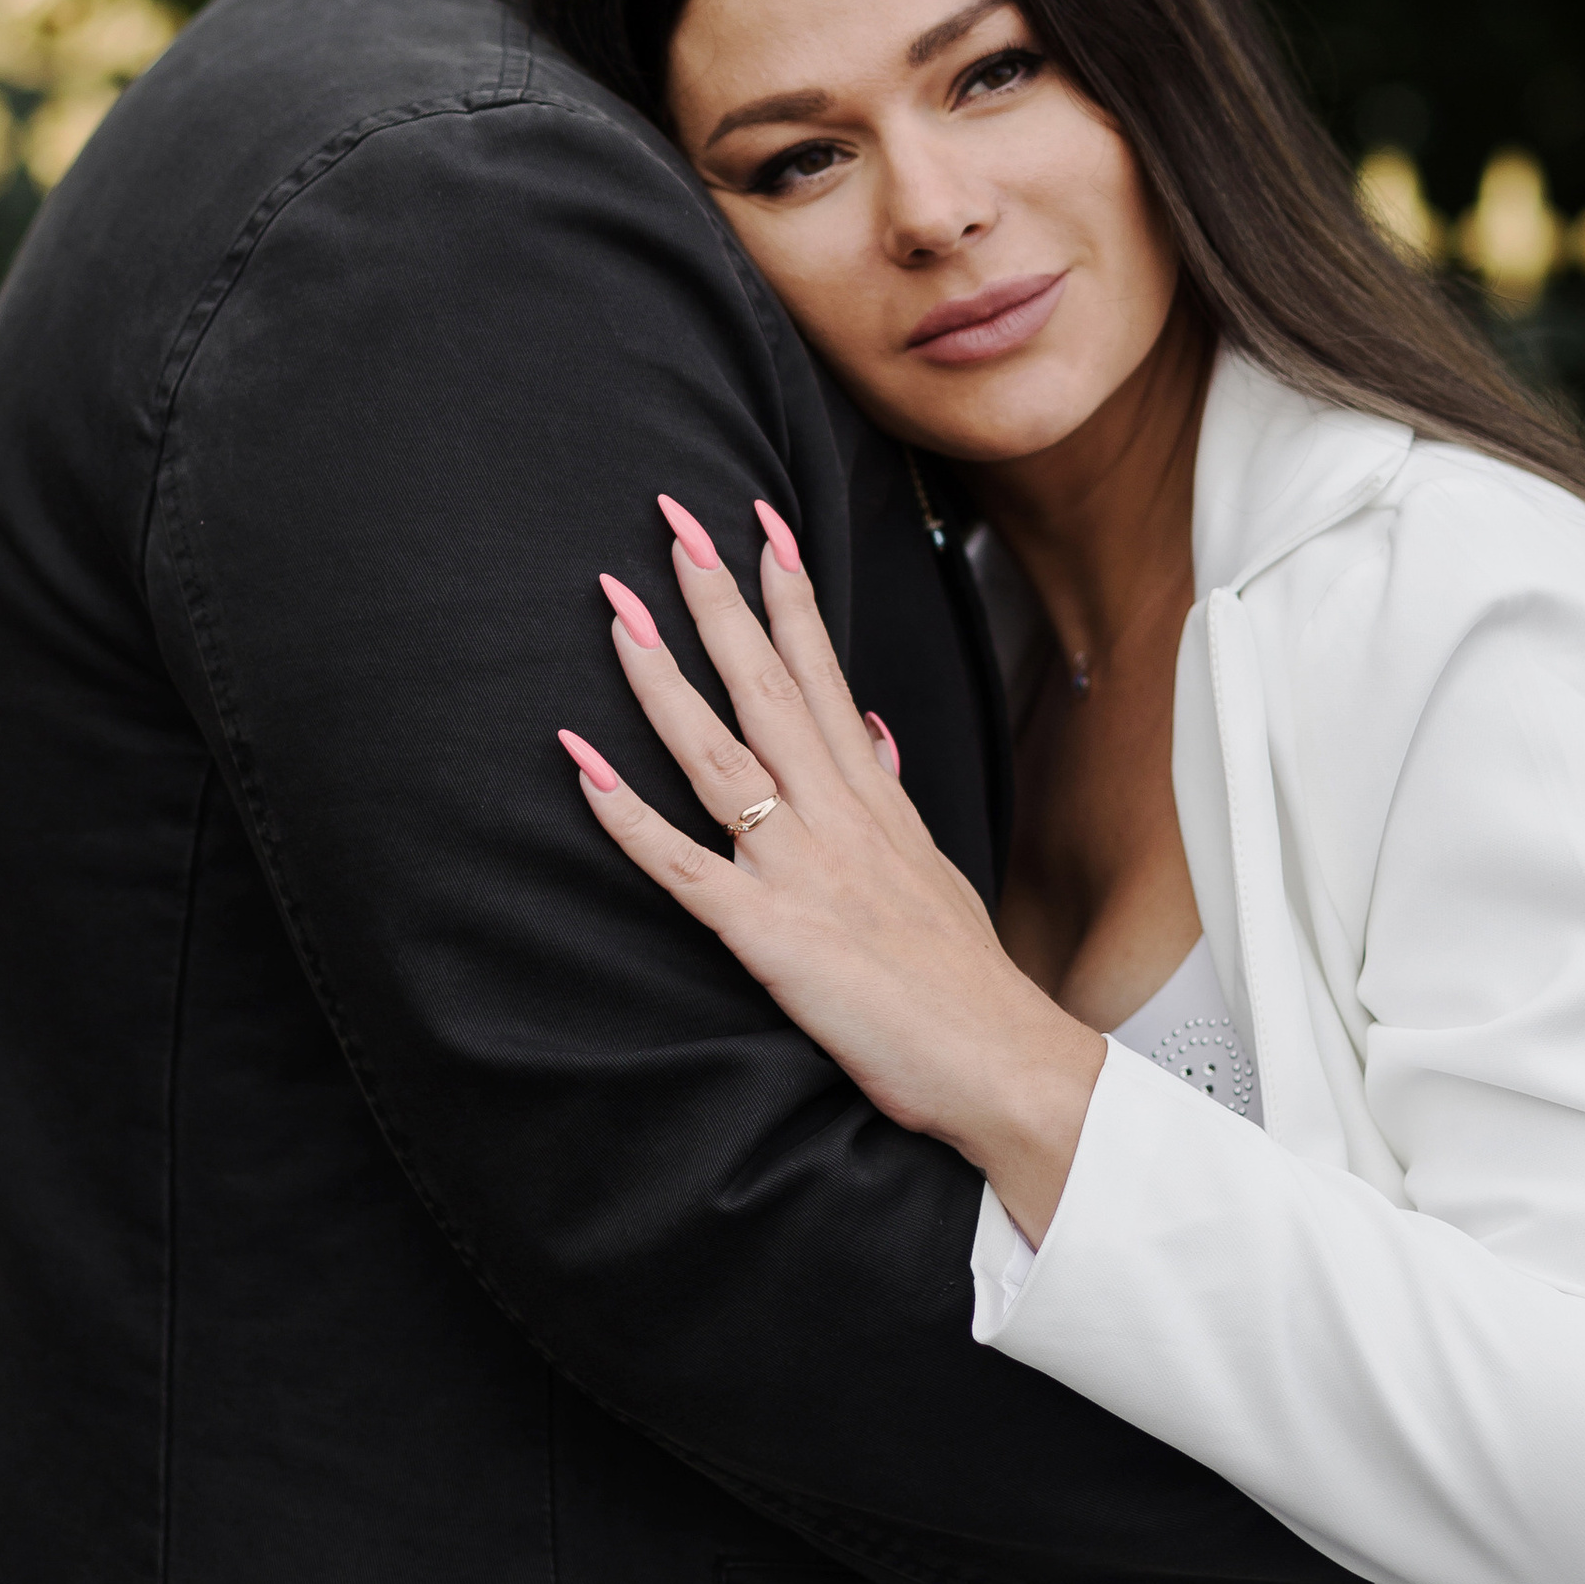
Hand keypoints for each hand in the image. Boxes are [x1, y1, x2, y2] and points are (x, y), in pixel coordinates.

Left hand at [562, 496, 1103, 1243]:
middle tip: (672, 524)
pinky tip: (582, 768)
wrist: (1002, 1060)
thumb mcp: (933, 865)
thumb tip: (870, 729)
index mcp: (871, 798)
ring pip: (718, 755)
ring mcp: (800, 869)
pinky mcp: (769, 934)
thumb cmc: (964, 977)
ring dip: (663, 681)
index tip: (759, 523)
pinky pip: (683, 867)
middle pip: (766, 687)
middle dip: (716, 601)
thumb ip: (891, 792)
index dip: (787, 594)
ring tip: (618, 615)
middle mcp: (836, 816)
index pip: (823, 672)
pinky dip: (627, 818)